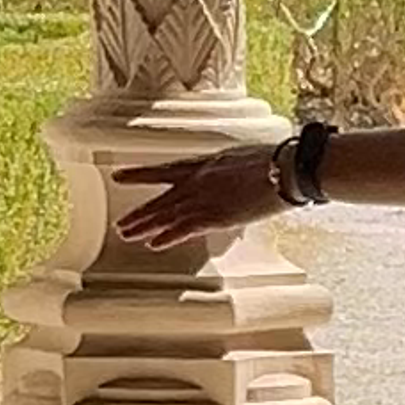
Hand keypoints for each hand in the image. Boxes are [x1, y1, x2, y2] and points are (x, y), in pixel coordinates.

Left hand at [113, 142, 289, 258]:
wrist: (284, 169)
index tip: (120, 176)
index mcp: (204, 164)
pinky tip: (154, 244)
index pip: (164, 170)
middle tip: (121, 224)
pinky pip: (185, 229)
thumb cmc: (272, 162)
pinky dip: (169, 236)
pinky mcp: (216, 216)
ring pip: (167, 215)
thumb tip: (228, 182)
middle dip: (140, 213)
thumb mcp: (241, 160)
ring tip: (127, 234)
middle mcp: (198, 181)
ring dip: (146, 226)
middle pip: (161, 199)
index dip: (140, 174)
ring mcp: (205, 199)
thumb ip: (227, 172)